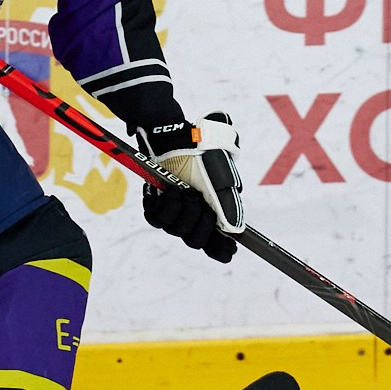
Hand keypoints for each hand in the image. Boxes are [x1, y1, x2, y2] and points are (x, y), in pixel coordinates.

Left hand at [134, 113, 244, 262]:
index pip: (215, 244)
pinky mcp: (154, 206)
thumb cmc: (202, 155)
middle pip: (195, 241)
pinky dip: (168, 206)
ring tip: (187, 192)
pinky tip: (173, 191)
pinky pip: (157, 220)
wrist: (178, 138)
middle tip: (203, 203)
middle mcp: (191, 218)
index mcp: (211, 214)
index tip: (230, 251)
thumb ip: (228, 204)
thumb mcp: (222, 177)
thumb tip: (235, 230)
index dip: (221, 251)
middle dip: (202, 224)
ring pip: (177, 231)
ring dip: (185, 211)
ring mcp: (173, 213)